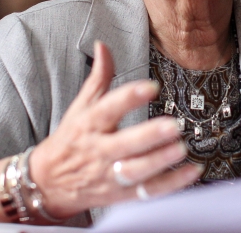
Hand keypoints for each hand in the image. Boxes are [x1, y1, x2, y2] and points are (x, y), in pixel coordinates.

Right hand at [28, 41, 201, 219]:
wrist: (48, 183)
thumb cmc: (71, 140)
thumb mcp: (79, 107)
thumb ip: (98, 78)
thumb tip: (103, 46)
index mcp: (89, 124)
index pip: (107, 108)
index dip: (129, 97)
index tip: (151, 86)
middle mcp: (99, 150)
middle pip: (124, 144)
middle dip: (149, 136)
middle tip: (173, 126)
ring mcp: (110, 175)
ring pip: (136, 171)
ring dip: (160, 161)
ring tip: (181, 148)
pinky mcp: (121, 194)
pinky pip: (148, 192)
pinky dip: (171, 184)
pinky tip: (192, 172)